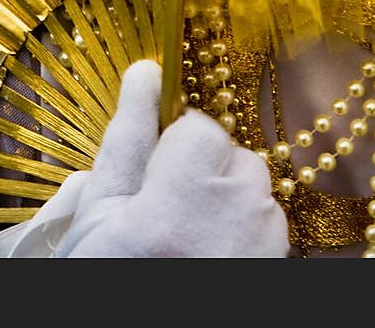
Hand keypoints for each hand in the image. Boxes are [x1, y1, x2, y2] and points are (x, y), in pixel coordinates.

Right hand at [0, 60, 289, 257]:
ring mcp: (264, 251)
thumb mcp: (98, 213)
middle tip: (166, 207)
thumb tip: (145, 72)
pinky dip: (245, 229)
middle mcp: (233, 226)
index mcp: (178, 207)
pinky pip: (269, 224)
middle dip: (204, 170)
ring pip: (256, 190)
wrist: (136, 326)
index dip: (173, 144)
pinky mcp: (276, 266)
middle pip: (235, 157)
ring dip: (227, 199)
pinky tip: (210, 250)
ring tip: (187, 233)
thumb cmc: (106, 272)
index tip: (153, 171)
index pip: (201, 129)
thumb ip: (127, 139)